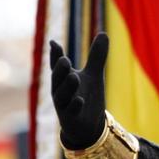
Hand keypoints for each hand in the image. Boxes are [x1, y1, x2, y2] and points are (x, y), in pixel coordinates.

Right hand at [49, 33, 108, 149]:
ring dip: (67, 86)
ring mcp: (64, 106)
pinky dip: (75, 105)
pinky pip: (71, 112)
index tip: (54, 43)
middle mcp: (61, 91)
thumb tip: (103, 33)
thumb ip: (97, 56)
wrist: (88, 126)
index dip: (55, 56)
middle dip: (60, 70)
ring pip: (61, 95)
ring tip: (74, 76)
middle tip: (65, 59)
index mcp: (64, 78)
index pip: (57, 65)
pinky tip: (80, 99)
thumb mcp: (94, 75)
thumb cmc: (87, 96)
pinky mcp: (70, 119)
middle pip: (57, 79)